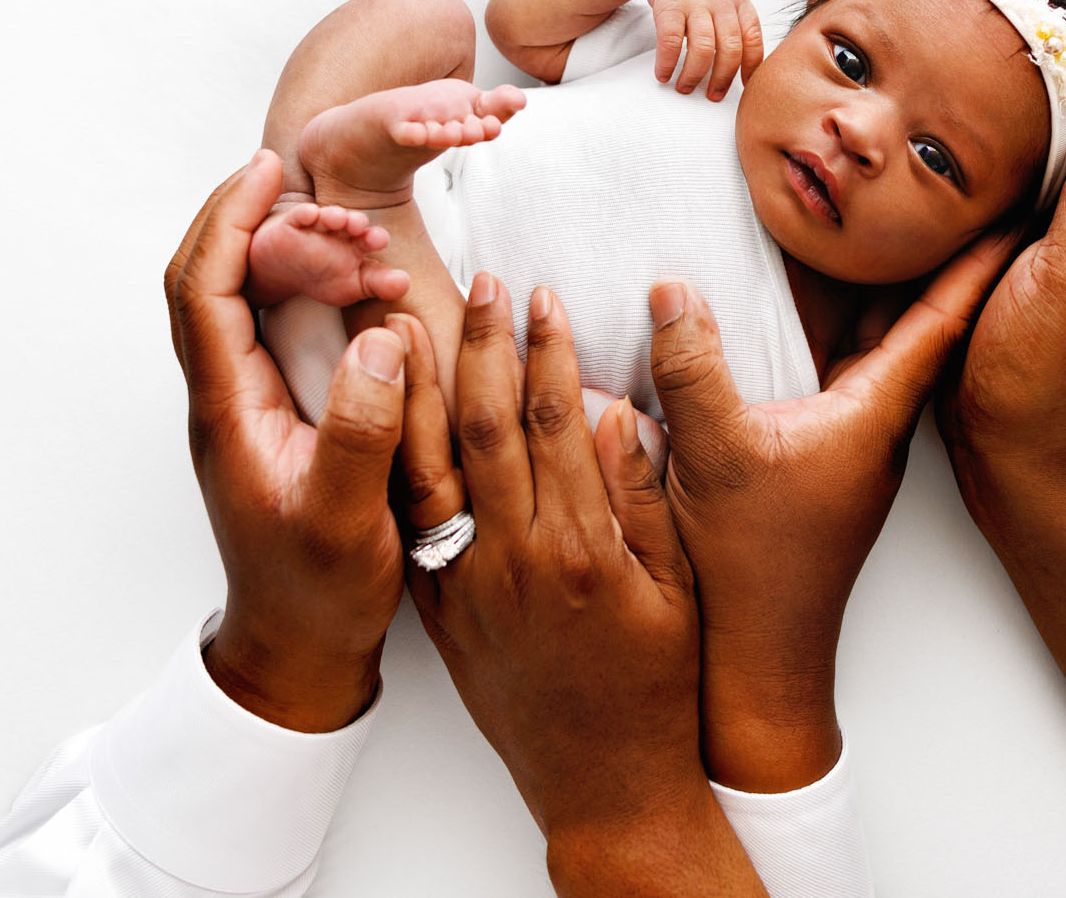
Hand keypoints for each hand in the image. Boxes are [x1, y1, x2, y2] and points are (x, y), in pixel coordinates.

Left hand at [163, 149, 410, 731]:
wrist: (298, 649)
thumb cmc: (317, 593)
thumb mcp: (348, 519)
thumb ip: (361, 429)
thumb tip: (374, 337)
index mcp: (228, 411)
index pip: (201, 290)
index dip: (226, 220)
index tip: (267, 170)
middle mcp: (224, 396)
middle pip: (215, 277)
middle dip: (268, 225)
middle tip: (336, 205)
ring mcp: (246, 403)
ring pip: (251, 297)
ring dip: (300, 259)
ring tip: (366, 247)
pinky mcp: (275, 411)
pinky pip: (283, 327)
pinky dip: (321, 294)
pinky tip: (370, 290)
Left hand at [400, 276, 764, 894]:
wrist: (604, 784)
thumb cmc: (656, 686)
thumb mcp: (676, 592)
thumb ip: (644, 500)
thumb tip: (614, 411)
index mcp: (583, 549)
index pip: (557, 420)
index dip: (547, 349)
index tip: (542, 295)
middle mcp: (515, 560)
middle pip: (487, 425)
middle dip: (482, 343)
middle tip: (480, 281)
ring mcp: (468, 585)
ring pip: (433, 463)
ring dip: (419, 385)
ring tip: (409, 318)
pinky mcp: (440, 608)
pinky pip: (411, 519)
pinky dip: (397, 456)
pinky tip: (389, 408)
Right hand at [640, 0, 764, 101]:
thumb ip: (737, 18)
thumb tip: (746, 59)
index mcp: (739, 1)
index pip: (754, 40)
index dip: (751, 68)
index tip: (744, 87)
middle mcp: (721, 2)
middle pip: (730, 50)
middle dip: (722, 79)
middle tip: (712, 96)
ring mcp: (695, 2)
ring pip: (703, 49)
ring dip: (694, 75)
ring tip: (684, 88)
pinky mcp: (669, 4)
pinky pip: (672, 41)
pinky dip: (668, 62)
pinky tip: (662, 74)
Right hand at [647, 238, 1014, 790]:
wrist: (753, 658)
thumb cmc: (749, 569)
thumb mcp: (715, 455)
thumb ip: (693, 370)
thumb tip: (672, 290)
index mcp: (873, 415)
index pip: (942, 323)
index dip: (978, 261)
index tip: (1013, 207)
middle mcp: (870, 422)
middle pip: (914, 319)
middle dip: (934, 252)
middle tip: (950, 189)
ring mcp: (842, 440)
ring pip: (870, 341)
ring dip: (879, 283)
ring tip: (883, 216)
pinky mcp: (808, 453)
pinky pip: (830, 363)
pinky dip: (828, 319)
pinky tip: (800, 292)